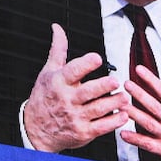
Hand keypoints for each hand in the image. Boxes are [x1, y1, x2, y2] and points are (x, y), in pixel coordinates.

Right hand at [22, 24, 129, 152]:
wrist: (36, 130)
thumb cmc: (44, 97)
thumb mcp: (48, 72)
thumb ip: (58, 50)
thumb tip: (57, 28)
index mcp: (59, 82)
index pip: (72, 71)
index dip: (85, 64)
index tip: (97, 58)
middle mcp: (67, 99)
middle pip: (88, 91)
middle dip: (104, 86)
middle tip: (116, 81)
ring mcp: (76, 117)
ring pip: (99, 109)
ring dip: (114, 102)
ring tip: (124, 97)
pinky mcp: (83, 132)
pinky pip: (102, 127)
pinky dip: (114, 121)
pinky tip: (123, 114)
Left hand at [120, 66, 160, 160]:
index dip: (151, 80)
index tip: (139, 70)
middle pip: (154, 105)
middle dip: (140, 94)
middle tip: (126, 84)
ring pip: (149, 123)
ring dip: (134, 114)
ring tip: (121, 106)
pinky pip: (148, 144)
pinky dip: (136, 139)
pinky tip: (124, 134)